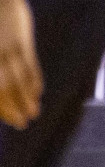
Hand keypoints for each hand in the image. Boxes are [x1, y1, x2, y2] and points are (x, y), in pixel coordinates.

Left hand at [0, 0, 40, 128]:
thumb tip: (2, 84)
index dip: (1, 107)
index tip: (10, 118)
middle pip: (3, 89)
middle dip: (12, 109)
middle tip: (21, 124)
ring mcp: (8, 49)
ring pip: (18, 80)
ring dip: (26, 100)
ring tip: (33, 114)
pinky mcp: (22, 42)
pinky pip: (30, 66)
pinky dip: (35, 81)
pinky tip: (38, 93)